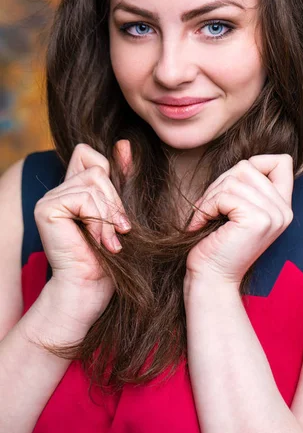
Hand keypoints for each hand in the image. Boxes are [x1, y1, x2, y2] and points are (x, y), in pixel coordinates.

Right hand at [34, 141, 131, 322]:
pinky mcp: (47, 208)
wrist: (91, 288)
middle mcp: (59, 189)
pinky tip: (98, 241)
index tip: (118, 210)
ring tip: (110, 241)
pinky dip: (98, 219)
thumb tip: (124, 144)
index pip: (88, 153)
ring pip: (94, 181)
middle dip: (115, 202)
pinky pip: (84, 197)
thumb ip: (121, 178)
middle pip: (98, 168)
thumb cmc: (111, 258)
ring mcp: (50, 198)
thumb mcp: (121, 212)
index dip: (109, 171)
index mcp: (74, 189)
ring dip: (109, 214)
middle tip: (120, 231)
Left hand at [185, 155, 293, 287]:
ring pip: (234, 179)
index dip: (253, 163)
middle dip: (220, 183)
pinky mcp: (257, 220)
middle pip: (247, 166)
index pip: (281, 161)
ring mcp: (273, 215)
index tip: (232, 188)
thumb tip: (245, 162)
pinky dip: (206, 207)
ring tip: (206, 217)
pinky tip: (201, 224)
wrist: (211, 279)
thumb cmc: (217, 243)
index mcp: (283, 207)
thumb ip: (247, 186)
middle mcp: (284, 210)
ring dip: (210, 196)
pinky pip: (224, 195)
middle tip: (210, 209)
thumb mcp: (238, 209)